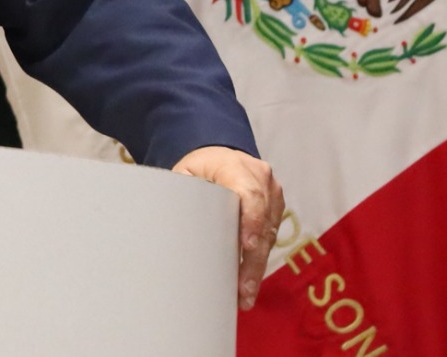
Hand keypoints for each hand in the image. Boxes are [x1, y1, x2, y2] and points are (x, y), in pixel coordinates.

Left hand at [172, 145, 283, 309]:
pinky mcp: (276, 209)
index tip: (246, 247)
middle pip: (261, 223)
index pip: (249, 195)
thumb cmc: (199, 166)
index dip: (250, 222)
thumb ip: (184, 192)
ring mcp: (273, 195)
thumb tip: (172, 221)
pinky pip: (269, 237)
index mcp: (236, 167)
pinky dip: (258, 259)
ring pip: (268, 235)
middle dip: (252, 259)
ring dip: (257, 266)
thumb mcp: (186, 171)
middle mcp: (261, 180)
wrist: (221, 153)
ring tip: (245, 294)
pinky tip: (249, 282)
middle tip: (243, 289)